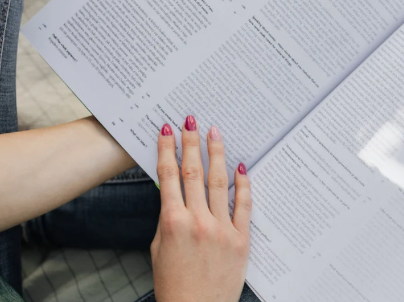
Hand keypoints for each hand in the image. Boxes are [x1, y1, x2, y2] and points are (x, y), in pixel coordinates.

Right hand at [151, 115, 251, 301]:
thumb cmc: (174, 284)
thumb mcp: (160, 248)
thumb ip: (168, 218)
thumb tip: (174, 194)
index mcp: (172, 223)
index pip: (168, 177)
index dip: (166, 150)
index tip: (166, 131)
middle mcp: (197, 221)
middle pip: (193, 172)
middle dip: (190, 143)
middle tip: (190, 120)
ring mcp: (221, 229)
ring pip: (218, 182)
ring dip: (215, 153)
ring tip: (214, 132)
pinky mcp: (241, 238)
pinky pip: (243, 204)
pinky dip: (242, 183)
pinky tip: (240, 166)